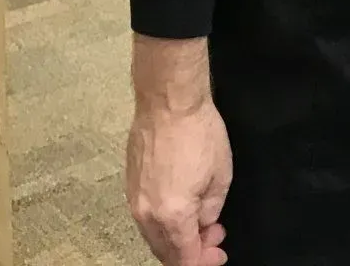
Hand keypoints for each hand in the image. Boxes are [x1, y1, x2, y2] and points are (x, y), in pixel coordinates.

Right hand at [128, 36, 232, 264]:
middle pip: (165, 252)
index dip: (203, 261)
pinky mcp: (129, 184)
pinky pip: (146, 217)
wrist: (169, 100)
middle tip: (213, 237)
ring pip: (153, 236)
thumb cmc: (199, 132)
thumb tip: (203, 225)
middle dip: (191, 252)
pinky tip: (182, 207)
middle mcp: (147, 214)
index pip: (185, 258)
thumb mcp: (220, 176)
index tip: (218, 253)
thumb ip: (210, 211)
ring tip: (201, 220)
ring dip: (176, 237)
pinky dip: (163, 221)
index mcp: (172, 215)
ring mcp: (133, 199)